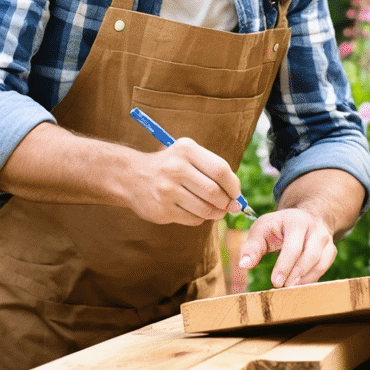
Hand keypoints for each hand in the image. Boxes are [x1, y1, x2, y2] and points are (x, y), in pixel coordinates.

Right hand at [123, 137, 243, 225]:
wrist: (132, 177)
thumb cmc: (171, 166)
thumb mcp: (189, 156)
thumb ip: (215, 173)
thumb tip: (237, 201)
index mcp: (186, 150)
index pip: (221, 170)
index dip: (233, 186)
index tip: (236, 193)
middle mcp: (175, 168)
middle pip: (214, 192)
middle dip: (226, 202)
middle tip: (229, 206)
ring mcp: (166, 190)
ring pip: (205, 209)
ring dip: (216, 213)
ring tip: (216, 210)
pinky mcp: (161, 210)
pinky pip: (193, 219)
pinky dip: (201, 218)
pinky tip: (197, 211)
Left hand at [238, 208, 336, 287]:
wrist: (303, 218)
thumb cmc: (278, 226)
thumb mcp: (262, 228)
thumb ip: (252, 246)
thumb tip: (244, 264)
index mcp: (297, 221)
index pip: (293, 246)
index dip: (285, 266)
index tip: (275, 282)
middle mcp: (316, 228)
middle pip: (311, 254)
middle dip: (297, 273)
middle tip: (284, 288)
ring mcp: (326, 239)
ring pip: (322, 262)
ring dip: (306, 278)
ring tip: (292, 289)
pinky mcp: (331, 250)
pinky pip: (325, 266)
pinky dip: (313, 278)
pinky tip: (300, 285)